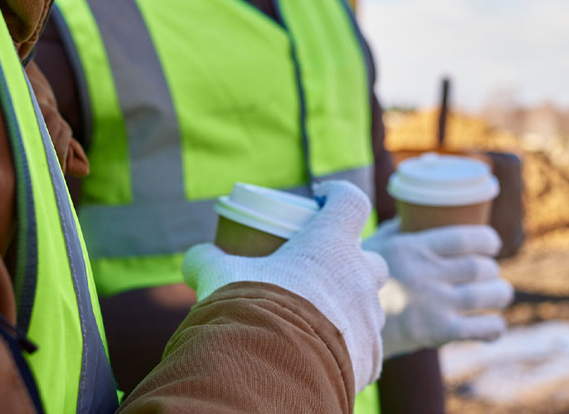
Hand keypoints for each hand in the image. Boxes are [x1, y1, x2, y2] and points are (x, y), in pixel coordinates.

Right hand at [182, 181, 388, 392]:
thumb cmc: (251, 310)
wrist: (272, 371)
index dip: (339, 196)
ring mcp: (369, 319)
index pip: (352, 202)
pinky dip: (345, 351)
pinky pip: (364, 349)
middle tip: (321, 274)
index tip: (323, 200)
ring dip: (347, 310)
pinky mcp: (370, 357)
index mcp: (332, 246)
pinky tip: (320, 356)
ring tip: (315, 323)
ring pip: (368, 308)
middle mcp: (360, 278)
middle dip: (351, 265)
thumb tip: (198, 258)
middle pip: (370, 261)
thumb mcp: (220, 277)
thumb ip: (208, 260)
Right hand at [363, 220, 512, 358]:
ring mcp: (433, 303)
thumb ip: (394, 231)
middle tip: (490, 274)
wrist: (338, 325)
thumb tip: (411, 215)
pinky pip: (481, 329)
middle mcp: (425, 273)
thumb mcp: (372, 247)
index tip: (492, 245)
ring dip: (500, 294)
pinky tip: (493, 327)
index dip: (487, 240)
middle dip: (492, 270)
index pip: (464, 238)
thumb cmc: (354, 282)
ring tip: (499, 294)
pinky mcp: (436, 332)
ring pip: (486, 295)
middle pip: (480, 267)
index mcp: (411, 248)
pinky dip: (494, 328)